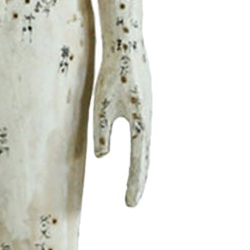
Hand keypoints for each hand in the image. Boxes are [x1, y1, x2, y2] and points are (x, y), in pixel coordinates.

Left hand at [93, 41, 150, 206]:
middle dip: (138, 182)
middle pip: (144, 159)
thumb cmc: (113, 73)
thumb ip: (103, 132)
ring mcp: (147, 113)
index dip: (134, 184)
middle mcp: (147, 121)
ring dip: (140, 168)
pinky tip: (136, 156)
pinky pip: (141, 134)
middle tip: (131, 204)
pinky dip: (139, 151)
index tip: (130, 205)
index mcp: (140, 124)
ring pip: (144, 147)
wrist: (128, 44)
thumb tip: (102, 156)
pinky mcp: (143, 105)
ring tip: (134, 187)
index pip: (138, 162)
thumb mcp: (101, 105)